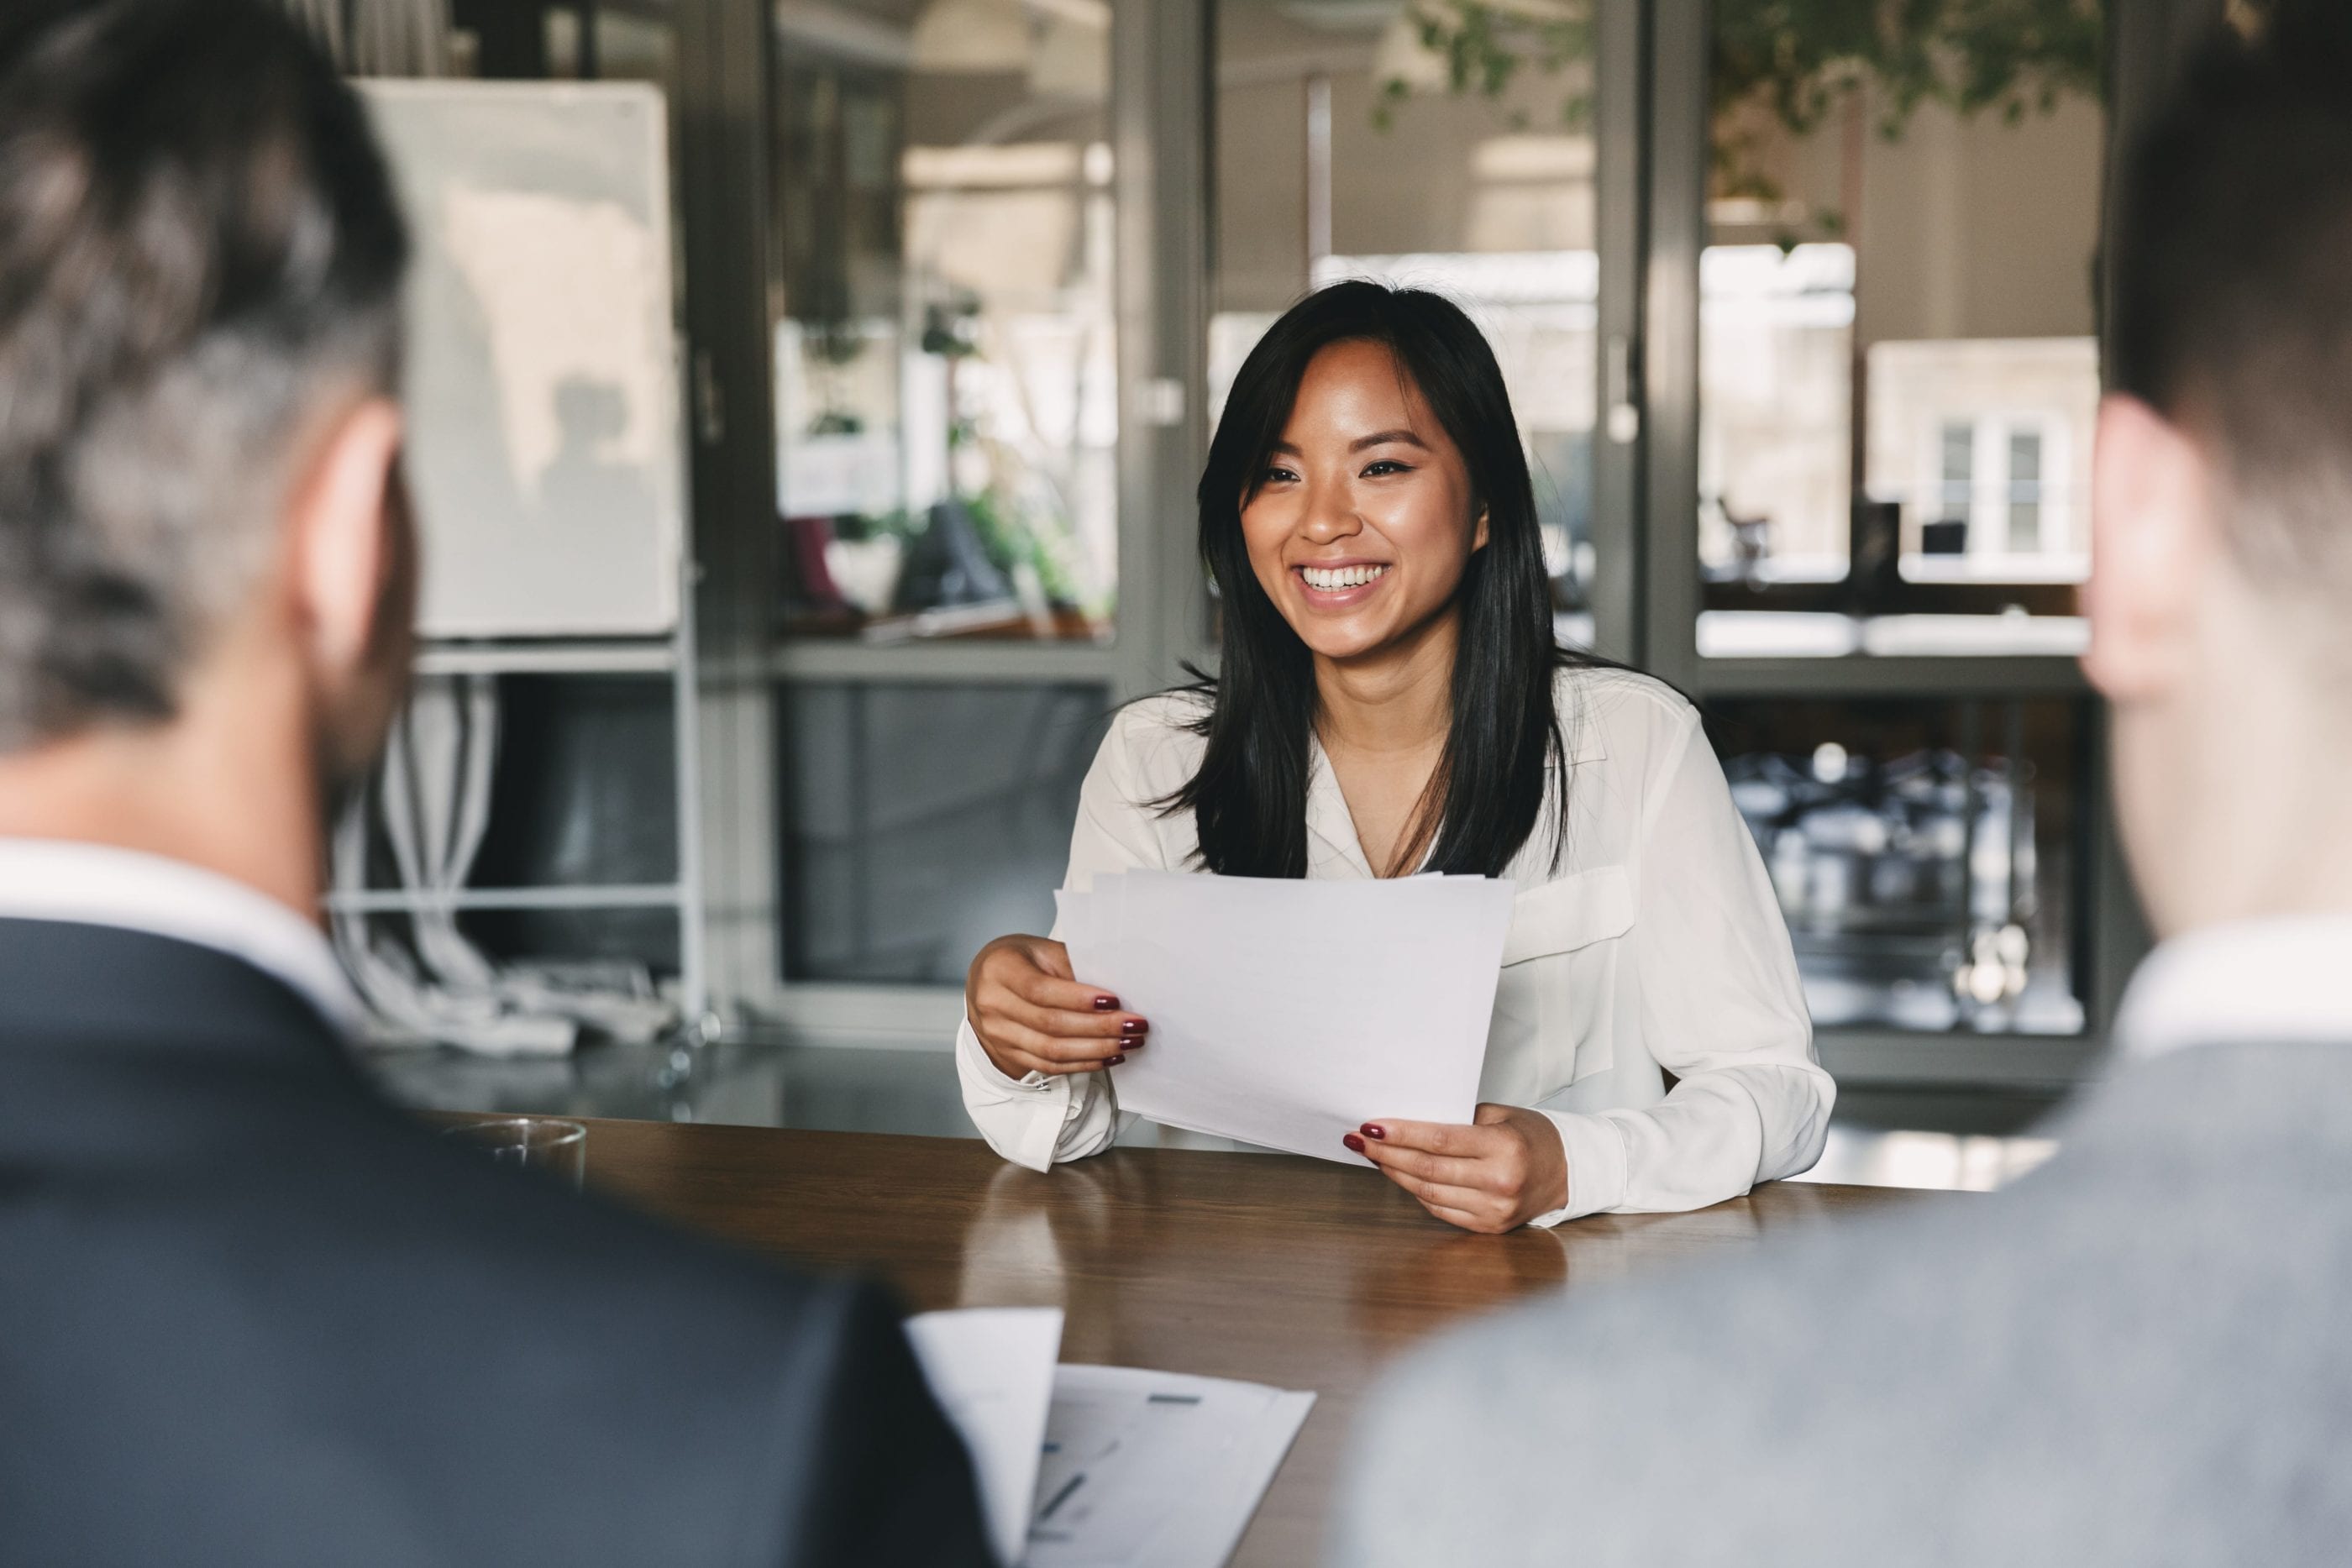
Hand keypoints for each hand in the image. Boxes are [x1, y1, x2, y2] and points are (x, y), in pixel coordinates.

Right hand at [966, 934, 1147, 1081]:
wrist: (986, 981)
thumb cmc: (1022, 960)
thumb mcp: (1042, 950)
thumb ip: (1073, 966)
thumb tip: (1119, 986)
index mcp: (1000, 969)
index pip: (1040, 990)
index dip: (1078, 999)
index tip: (1114, 1001)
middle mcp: (993, 1004)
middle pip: (1050, 1024)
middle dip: (1099, 1027)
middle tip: (1135, 1024)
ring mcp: (998, 1034)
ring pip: (1052, 1050)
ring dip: (1097, 1049)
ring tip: (1129, 1042)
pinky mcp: (1009, 1055)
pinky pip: (1049, 1066)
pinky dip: (1083, 1063)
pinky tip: (1109, 1056)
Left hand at [1345, 1104, 1567, 1233]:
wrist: (1569, 1171)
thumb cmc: (1532, 1135)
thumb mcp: (1500, 1115)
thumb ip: (1458, 1119)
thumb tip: (1406, 1123)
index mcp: (1504, 1147)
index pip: (1440, 1141)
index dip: (1401, 1135)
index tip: (1371, 1127)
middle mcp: (1500, 1182)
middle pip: (1428, 1169)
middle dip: (1388, 1155)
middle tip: (1360, 1141)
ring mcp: (1495, 1210)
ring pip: (1429, 1193)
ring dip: (1396, 1174)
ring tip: (1375, 1157)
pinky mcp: (1490, 1228)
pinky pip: (1441, 1210)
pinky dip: (1417, 1193)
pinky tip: (1402, 1176)